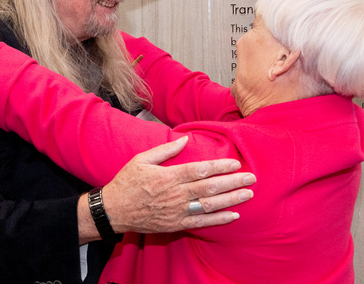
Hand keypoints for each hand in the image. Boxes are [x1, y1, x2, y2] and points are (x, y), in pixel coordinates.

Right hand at [101, 136, 255, 233]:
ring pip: (209, 205)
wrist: (112, 211)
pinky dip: (218, 220)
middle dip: (233, 182)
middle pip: (210, 187)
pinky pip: (201, 223)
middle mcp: (175, 195)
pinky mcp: (176, 224)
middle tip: (251, 178)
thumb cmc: (126, 183)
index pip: (200, 170)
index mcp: (168, 177)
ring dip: (231, 200)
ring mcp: (177, 211)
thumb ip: (165, 150)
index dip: (220, 166)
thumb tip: (184, 139)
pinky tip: (233, 215)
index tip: (235, 162)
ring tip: (248, 194)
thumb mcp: (141, 160)